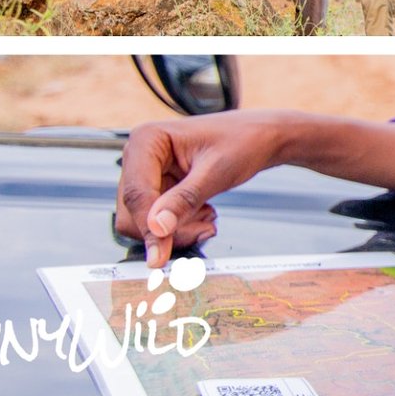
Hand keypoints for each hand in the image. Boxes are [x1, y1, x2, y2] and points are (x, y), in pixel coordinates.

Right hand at [116, 112, 290, 267]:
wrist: (261, 138)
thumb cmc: (243, 142)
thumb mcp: (215, 172)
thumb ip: (184, 200)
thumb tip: (156, 227)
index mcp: (147, 139)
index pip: (136, 194)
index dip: (147, 227)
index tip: (159, 258)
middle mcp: (140, 155)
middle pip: (133, 213)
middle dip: (167, 230)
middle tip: (203, 229)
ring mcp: (147, 172)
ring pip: (146, 222)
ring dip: (177, 230)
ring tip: (208, 220)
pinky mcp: (158, 187)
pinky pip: (158, 221)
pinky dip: (181, 226)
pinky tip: (204, 216)